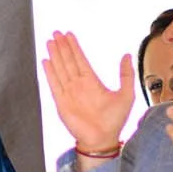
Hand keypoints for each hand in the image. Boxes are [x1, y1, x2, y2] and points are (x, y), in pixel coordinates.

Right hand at [41, 31, 133, 154]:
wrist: (103, 139)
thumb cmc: (115, 120)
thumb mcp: (126, 95)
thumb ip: (126, 75)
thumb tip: (126, 55)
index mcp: (92, 82)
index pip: (81, 59)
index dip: (74, 47)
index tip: (69, 35)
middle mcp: (79, 85)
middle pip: (68, 61)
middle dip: (62, 47)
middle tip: (56, 32)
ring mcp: (69, 93)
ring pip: (60, 69)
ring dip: (55, 55)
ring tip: (50, 41)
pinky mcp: (61, 102)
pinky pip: (54, 84)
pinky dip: (50, 73)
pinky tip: (46, 61)